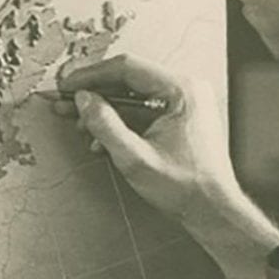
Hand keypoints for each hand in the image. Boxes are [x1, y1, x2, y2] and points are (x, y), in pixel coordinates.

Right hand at [54, 53, 237, 223]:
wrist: (212, 210)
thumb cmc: (185, 187)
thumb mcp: (134, 158)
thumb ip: (104, 125)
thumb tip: (83, 100)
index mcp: (181, 91)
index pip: (127, 68)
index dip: (91, 76)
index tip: (68, 86)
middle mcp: (186, 89)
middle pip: (129, 79)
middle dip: (95, 95)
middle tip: (66, 104)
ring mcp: (185, 103)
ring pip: (134, 95)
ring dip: (106, 111)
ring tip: (82, 127)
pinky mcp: (181, 117)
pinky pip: (144, 109)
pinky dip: (122, 121)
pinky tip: (103, 140)